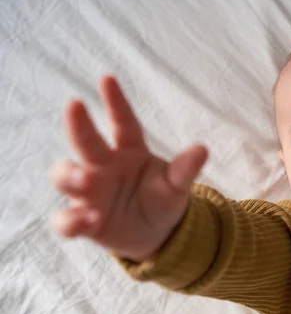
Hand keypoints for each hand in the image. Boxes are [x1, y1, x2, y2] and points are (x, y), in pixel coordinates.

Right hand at [50, 76, 207, 261]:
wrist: (156, 234)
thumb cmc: (162, 199)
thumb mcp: (176, 185)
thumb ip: (185, 169)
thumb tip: (202, 149)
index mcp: (129, 152)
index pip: (122, 123)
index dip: (116, 102)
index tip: (107, 79)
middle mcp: (103, 167)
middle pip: (85, 142)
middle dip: (78, 124)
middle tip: (75, 104)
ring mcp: (89, 193)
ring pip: (65, 176)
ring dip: (70, 175)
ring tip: (86, 180)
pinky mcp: (82, 221)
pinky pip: (65, 220)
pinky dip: (71, 221)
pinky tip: (88, 221)